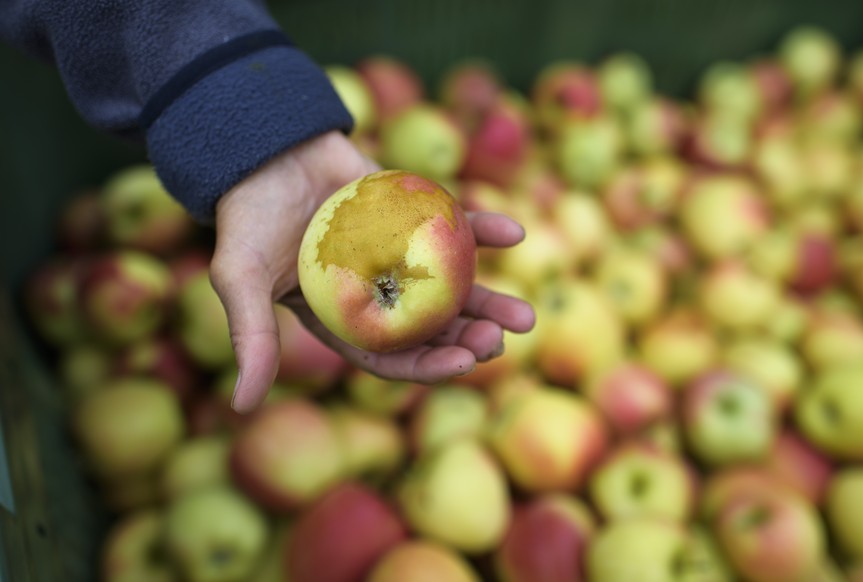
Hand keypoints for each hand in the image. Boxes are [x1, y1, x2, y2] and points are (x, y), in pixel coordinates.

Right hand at [210, 130, 534, 413]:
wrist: (265, 149)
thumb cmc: (248, 215)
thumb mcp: (241, 277)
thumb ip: (250, 337)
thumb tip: (241, 407)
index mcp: (343, 319)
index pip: (391, 356)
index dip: (427, 365)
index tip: (463, 364)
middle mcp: (379, 294)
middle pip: (431, 328)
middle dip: (467, 340)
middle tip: (499, 341)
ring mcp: (400, 256)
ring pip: (452, 286)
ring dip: (489, 300)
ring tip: (526, 316)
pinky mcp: (414, 216)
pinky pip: (455, 226)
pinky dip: (485, 229)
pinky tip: (515, 232)